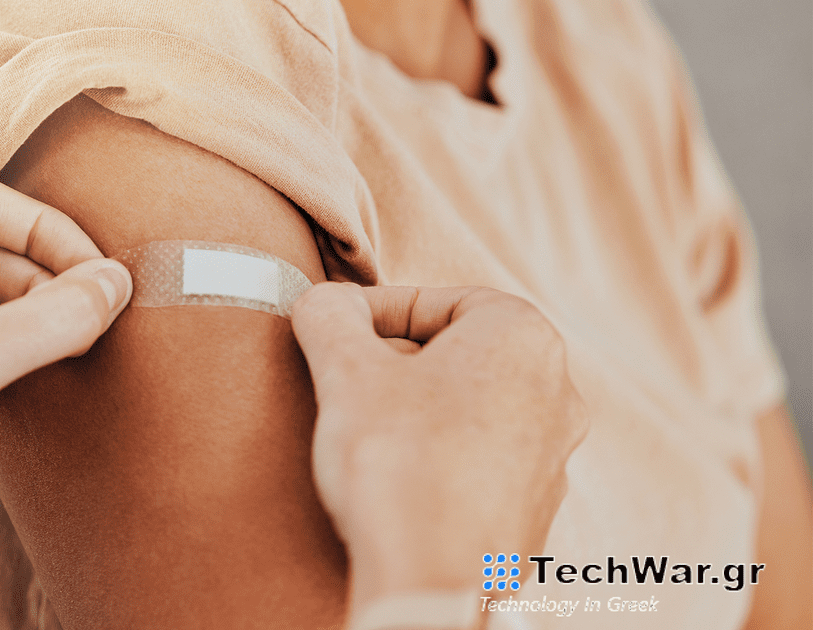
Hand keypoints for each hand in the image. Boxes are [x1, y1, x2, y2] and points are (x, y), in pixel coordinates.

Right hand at [291, 284, 587, 608]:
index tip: (337, 330)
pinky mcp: (534, 508)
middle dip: (398, 359)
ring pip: (472, 405)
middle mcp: (556, 390)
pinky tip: (397, 477)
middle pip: (460, 350)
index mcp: (522, 337)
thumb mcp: (345, 370)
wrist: (434, 581)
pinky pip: (480, 460)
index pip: (442, 298)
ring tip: (367, 429)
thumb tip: (324, 301)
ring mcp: (553, 455)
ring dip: (419, 408)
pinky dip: (438, 456)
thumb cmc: (400, 465)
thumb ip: (330, 316)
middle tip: (347, 379)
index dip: (379, 309)